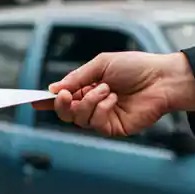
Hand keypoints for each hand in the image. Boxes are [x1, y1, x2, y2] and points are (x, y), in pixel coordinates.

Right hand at [33, 51, 194, 136]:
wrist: (161, 78)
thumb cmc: (135, 67)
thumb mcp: (101, 64)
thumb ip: (77, 77)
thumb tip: (54, 89)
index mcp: (88, 87)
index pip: (63, 97)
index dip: (47, 100)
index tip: (32, 100)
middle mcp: (93, 104)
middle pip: (66, 113)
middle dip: (61, 105)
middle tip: (66, 95)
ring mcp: (104, 118)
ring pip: (79, 119)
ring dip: (88, 102)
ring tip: (105, 88)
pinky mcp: (114, 129)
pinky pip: (95, 124)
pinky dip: (101, 109)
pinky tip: (114, 98)